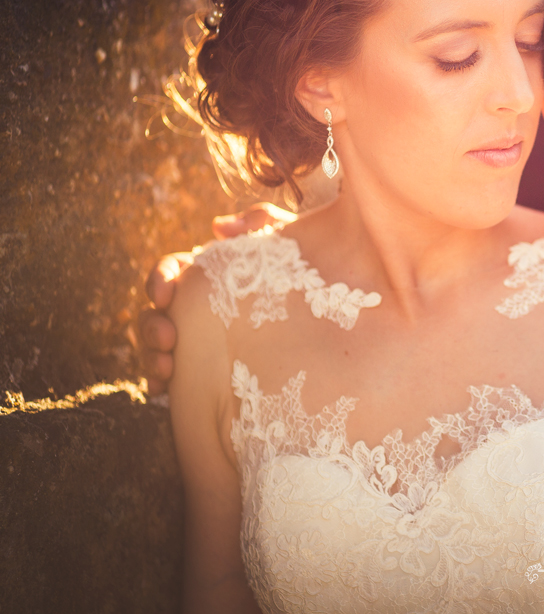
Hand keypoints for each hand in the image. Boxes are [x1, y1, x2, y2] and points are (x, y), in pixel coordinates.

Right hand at [136, 203, 295, 394]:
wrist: (323, 326)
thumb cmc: (304, 277)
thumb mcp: (289, 245)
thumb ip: (262, 223)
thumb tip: (218, 227)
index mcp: (209, 276)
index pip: (171, 271)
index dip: (159, 280)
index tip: (163, 295)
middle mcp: (194, 307)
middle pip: (153, 311)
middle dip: (151, 325)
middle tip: (168, 339)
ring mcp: (193, 340)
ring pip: (154, 345)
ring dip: (151, 355)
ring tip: (166, 368)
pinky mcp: (198, 370)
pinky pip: (166, 376)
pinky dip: (158, 380)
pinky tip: (163, 390)